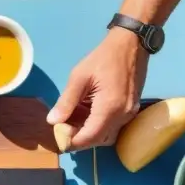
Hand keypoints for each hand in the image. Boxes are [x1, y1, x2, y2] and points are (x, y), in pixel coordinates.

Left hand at [47, 28, 148, 150]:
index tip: (59, 135)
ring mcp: (129, 113)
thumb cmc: (104, 57)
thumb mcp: (79, 76)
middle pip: (98, 140)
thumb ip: (66, 101)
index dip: (72, 141)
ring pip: (107, 135)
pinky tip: (87, 113)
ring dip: (89, 132)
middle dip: (80, 138)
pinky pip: (113, 126)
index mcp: (109, 107)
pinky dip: (99, 125)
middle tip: (65, 126)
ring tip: (75, 118)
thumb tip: (52, 121)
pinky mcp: (131, 110)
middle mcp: (122, 115)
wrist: (132, 43)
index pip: (89, 137)